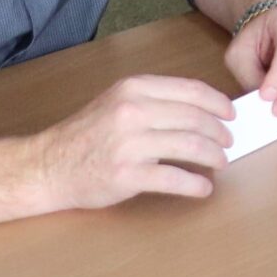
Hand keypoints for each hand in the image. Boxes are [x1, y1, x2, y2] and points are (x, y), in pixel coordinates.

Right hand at [32, 76, 237, 208]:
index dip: (218, 104)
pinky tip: (204, 188)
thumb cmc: (85, 135)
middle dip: (220, 133)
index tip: (231, 114)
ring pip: (191, 147)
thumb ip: (155, 101)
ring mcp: (129, 144)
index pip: (191, 91)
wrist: (46, 167)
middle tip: (228, 142)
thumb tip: (204, 110)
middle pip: (196, 119)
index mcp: (133, 89)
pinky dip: (196, 185)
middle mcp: (132, 112)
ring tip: (220, 162)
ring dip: (214, 157)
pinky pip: (175, 179)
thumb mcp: (117, 102)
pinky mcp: (126, 175)